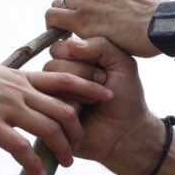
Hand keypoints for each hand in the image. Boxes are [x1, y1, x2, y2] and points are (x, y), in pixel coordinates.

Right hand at [0, 56, 112, 174]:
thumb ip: (9, 83)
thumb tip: (16, 90)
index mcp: (21, 78)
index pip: (65, 80)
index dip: (89, 88)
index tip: (107, 94)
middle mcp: (20, 91)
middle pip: (63, 109)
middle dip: (77, 129)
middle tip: (81, 145)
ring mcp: (7, 107)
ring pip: (48, 128)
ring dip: (62, 148)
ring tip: (67, 162)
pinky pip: (18, 146)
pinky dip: (32, 162)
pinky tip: (38, 174)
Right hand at [44, 37, 163, 174]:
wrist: (126, 132)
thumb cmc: (126, 97)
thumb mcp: (122, 64)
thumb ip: (101, 45)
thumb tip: (70, 42)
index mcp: (76, 60)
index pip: (62, 47)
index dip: (83, 58)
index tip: (105, 73)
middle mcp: (61, 76)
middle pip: (52, 64)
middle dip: (82, 75)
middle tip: (101, 88)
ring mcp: (54, 96)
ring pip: (49, 83)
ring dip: (76, 92)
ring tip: (94, 103)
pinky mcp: (50, 116)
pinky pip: (48, 104)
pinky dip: (70, 107)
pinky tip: (83, 115)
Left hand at [45, 0, 161, 57]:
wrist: (161, 25)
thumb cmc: (158, 12)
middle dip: (73, 6)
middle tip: (81, 22)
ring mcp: (86, 1)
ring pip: (57, 4)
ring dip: (61, 18)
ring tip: (70, 31)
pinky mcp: (81, 21)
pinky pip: (54, 19)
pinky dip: (55, 27)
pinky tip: (66, 37)